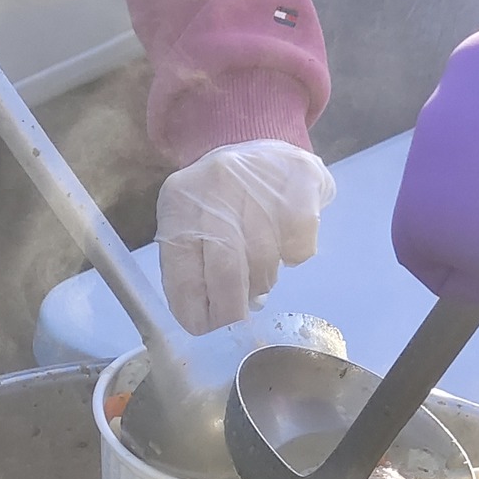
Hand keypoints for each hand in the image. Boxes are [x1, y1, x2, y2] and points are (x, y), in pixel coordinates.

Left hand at [154, 139, 333, 335]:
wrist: (260, 147)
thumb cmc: (219, 202)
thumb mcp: (190, 225)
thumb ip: (193, 268)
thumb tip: (212, 319)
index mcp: (178, 203)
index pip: (182, 270)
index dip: (195, 310)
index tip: (206, 331)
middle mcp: (215, 186)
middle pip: (225, 269)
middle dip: (231, 310)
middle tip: (237, 327)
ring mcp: (258, 181)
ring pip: (263, 260)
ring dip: (262, 282)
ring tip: (259, 275)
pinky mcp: (300, 181)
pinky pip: (298, 244)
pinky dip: (293, 257)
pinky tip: (285, 245)